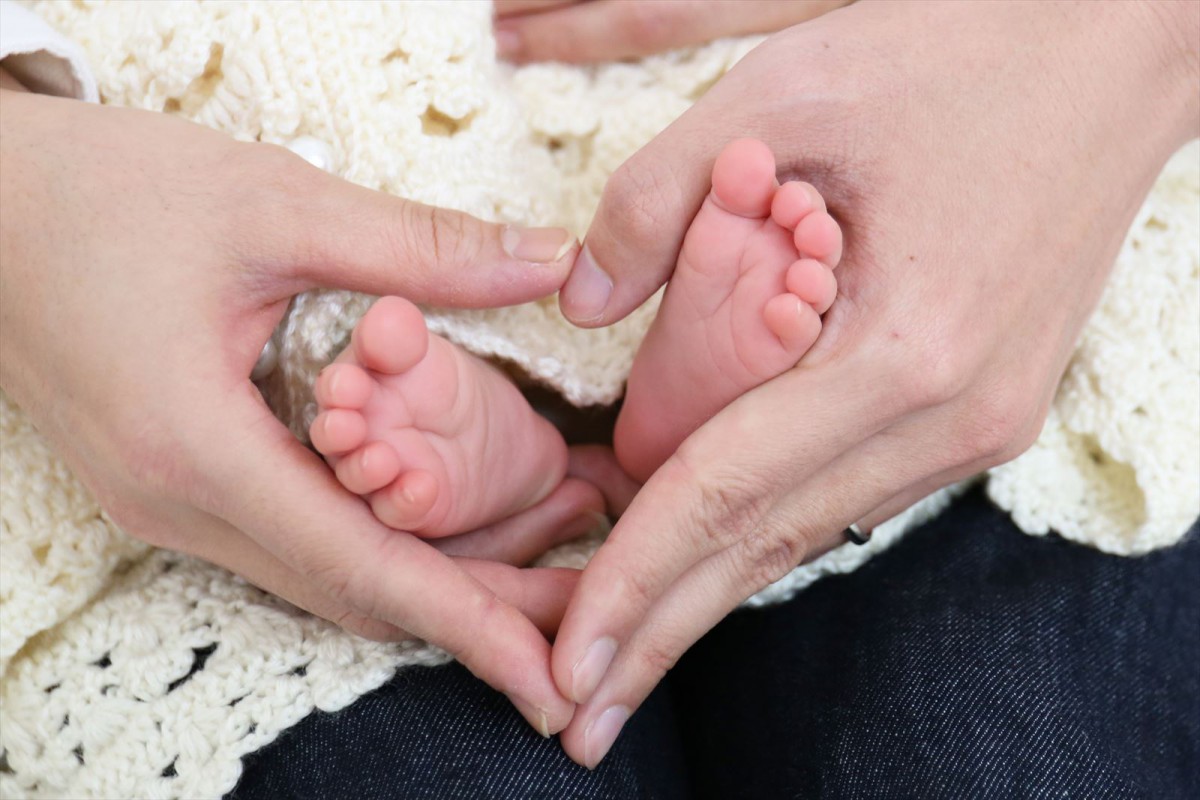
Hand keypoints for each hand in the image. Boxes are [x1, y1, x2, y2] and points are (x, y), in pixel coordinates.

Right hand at [0, 84, 587, 734]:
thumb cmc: (109, 192)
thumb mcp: (276, 206)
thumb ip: (421, 250)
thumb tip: (550, 260)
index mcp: (198, 446)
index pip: (363, 567)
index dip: (471, 626)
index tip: (551, 681)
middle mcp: (177, 504)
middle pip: (353, 594)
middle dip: (472, 619)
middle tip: (576, 630)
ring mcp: (166, 507)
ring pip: (321, 579)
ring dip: (427, 588)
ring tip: (530, 589)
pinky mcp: (170, 488)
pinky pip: (288, 545)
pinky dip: (373, 551)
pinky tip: (435, 535)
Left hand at [549, 0, 1199, 765]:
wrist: (1109, 56)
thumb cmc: (955, 54)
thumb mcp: (783, 95)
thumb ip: (659, 200)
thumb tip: (580, 305)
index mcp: (904, 348)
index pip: (729, 493)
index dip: (635, 580)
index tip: (565, 660)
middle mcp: (949, 415)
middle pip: (768, 550)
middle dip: (663, 634)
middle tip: (577, 719)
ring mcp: (974, 423)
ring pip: (807, 533)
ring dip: (709, 595)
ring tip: (625, 660)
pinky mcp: (978, 409)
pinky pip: (846, 492)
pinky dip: (764, 533)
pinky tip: (708, 563)